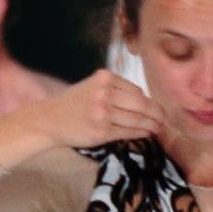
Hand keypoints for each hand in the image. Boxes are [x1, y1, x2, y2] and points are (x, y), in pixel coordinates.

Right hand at [16, 72, 161, 154]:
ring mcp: (102, 113)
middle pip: (141, 104)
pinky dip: (141, 133)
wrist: (47, 120)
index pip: (137, 91)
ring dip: (152, 125)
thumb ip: (117, 90)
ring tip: (159, 127)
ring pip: (137, 119)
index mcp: (104, 78)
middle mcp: (104, 93)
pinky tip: (147, 133)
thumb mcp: (93, 87)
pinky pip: (128, 132)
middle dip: (157, 114)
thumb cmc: (74, 104)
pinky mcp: (101, 131)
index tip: (156, 108)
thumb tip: (150, 103)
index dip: (148, 102)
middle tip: (165, 119)